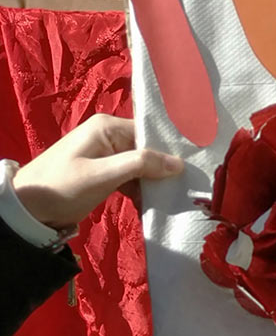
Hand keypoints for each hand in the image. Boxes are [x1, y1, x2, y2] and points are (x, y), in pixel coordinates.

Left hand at [13, 114, 183, 229]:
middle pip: (148, 150)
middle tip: (181, 190)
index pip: (150, 134)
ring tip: (168, 201)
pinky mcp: (103, 171)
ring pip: (142, 166)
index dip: (169, 152)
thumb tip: (179, 162)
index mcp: (107, 127)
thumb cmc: (62, 187)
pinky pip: (131, 177)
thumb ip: (140, 165)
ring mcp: (105, 153)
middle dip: (163, 170)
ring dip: (152, 183)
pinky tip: (149, 205)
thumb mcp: (102, 175)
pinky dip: (140, 190)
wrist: (27, 208)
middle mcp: (108, 135)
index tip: (189, 172)